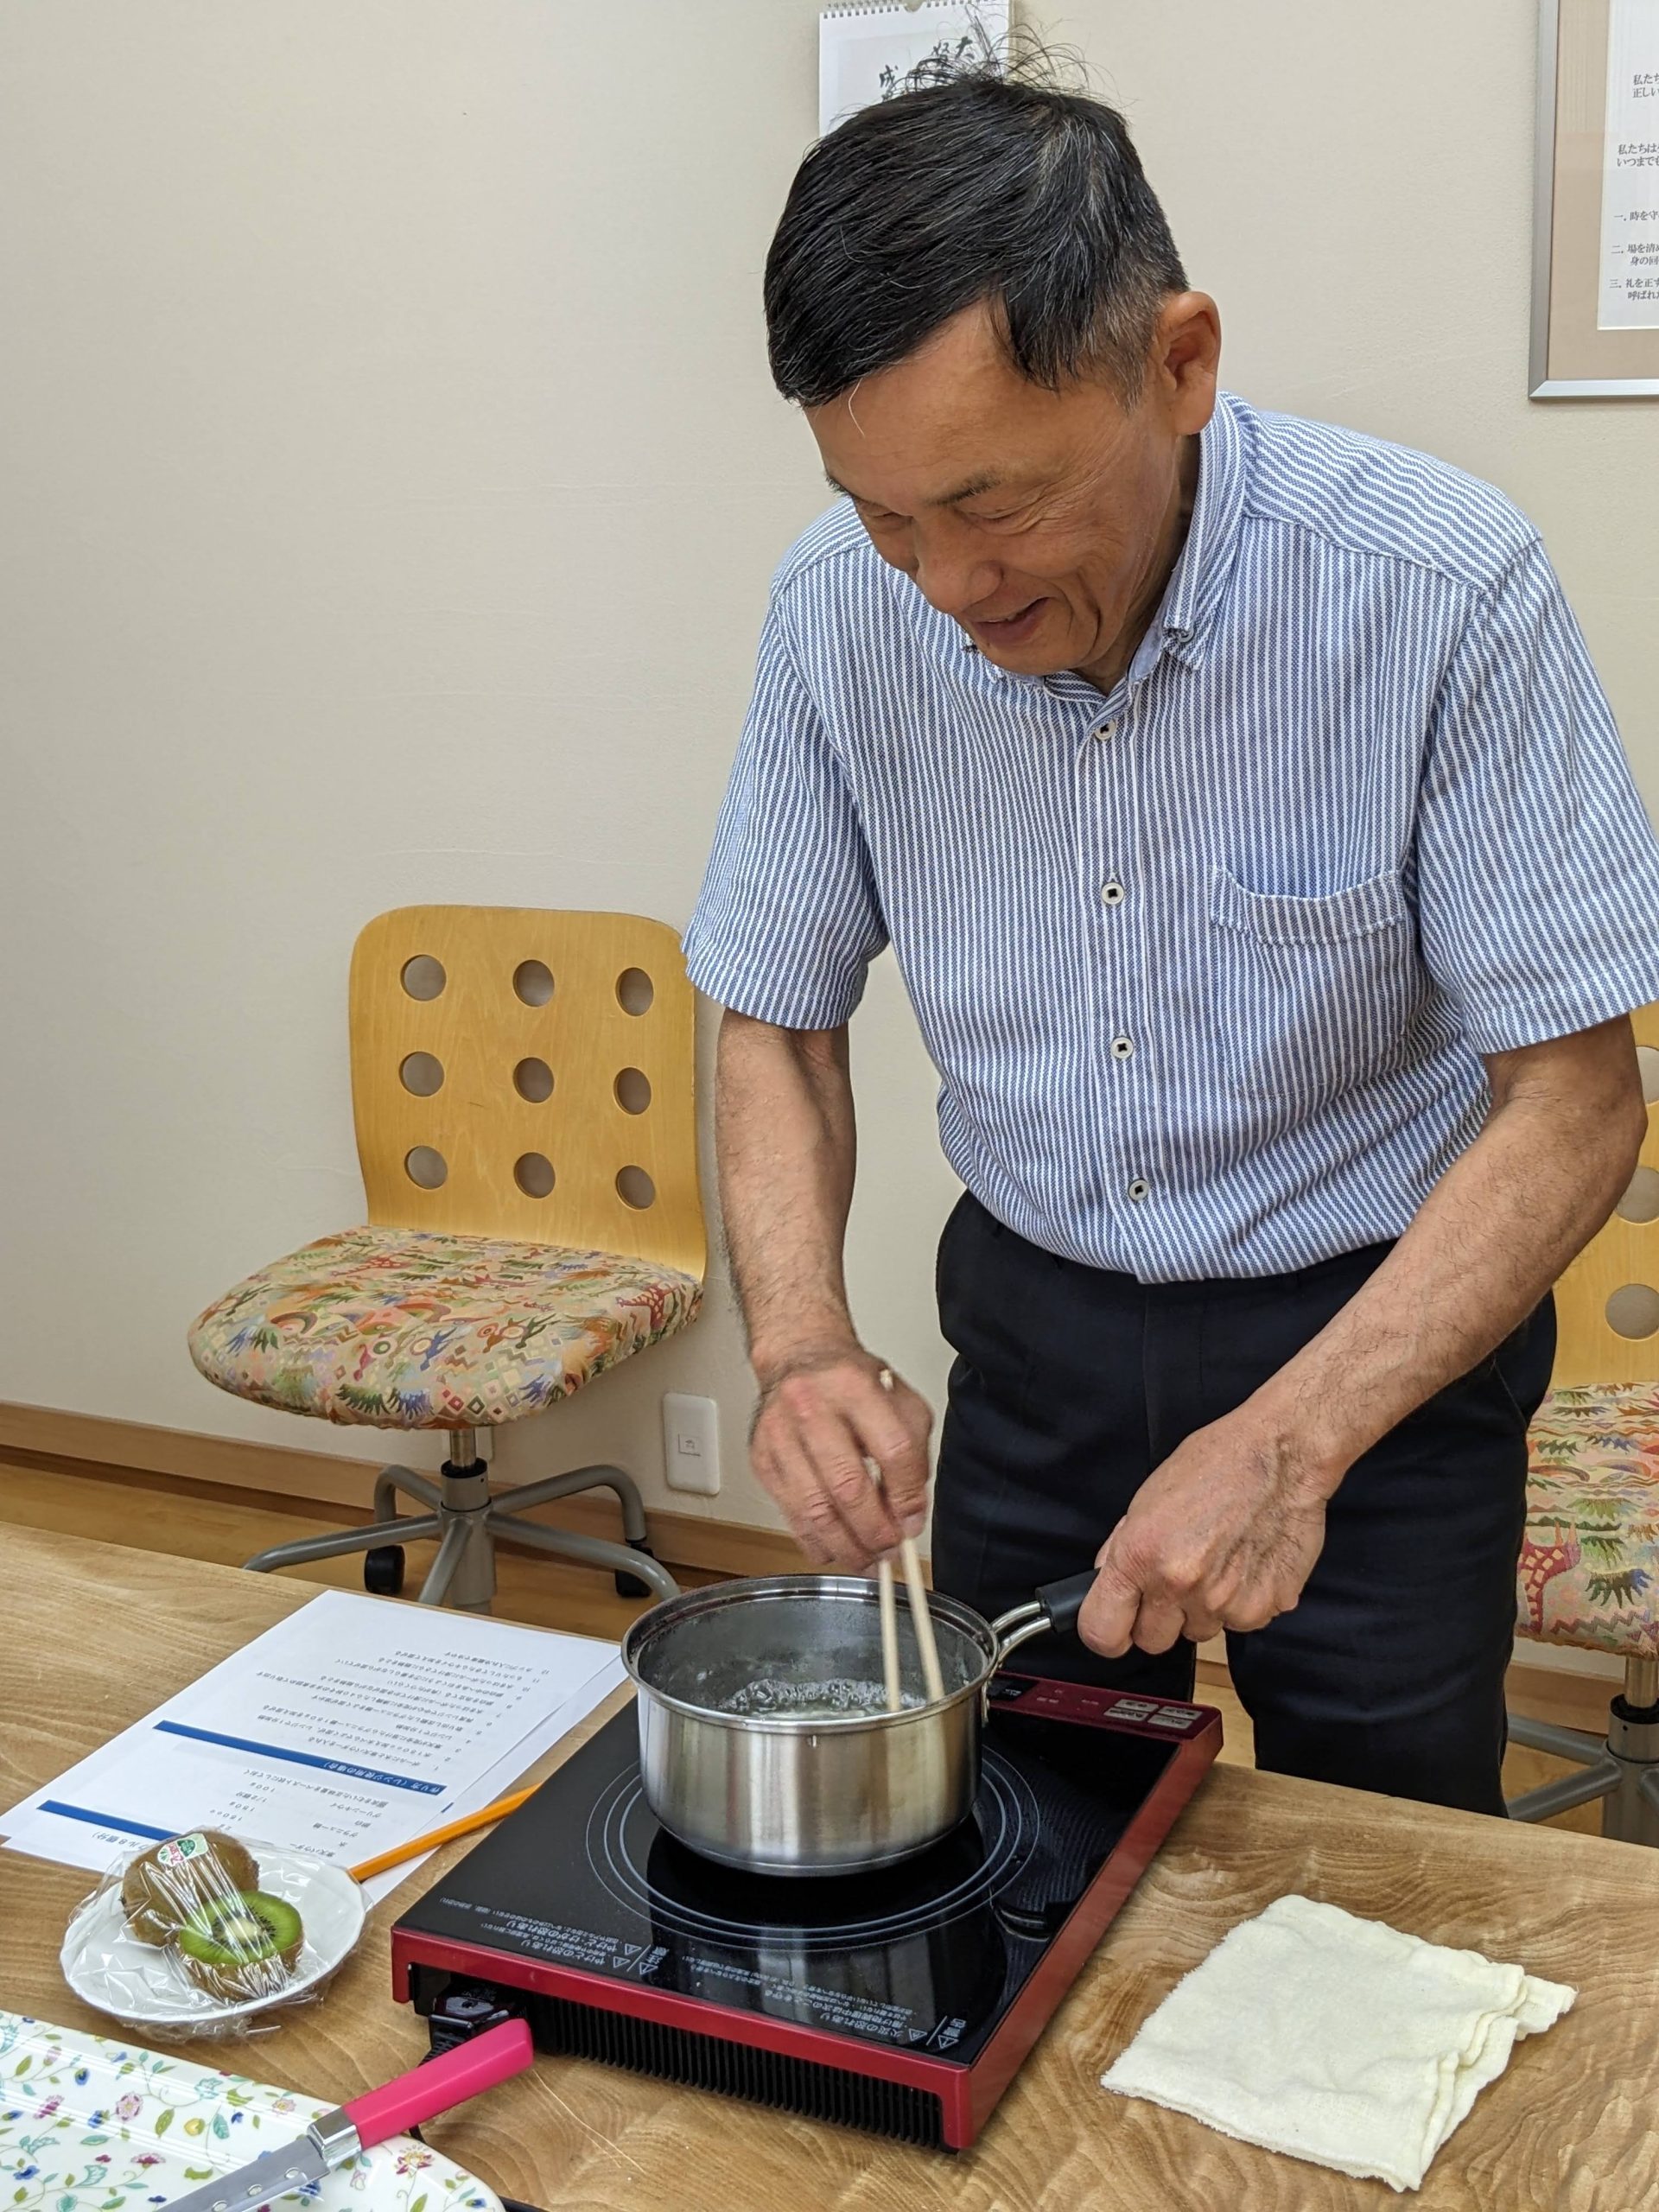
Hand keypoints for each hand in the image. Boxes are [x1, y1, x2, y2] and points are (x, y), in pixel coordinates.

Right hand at [750, 1346, 933, 1570]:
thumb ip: (913, 1453)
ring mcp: (780, 1435)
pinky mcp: (762, 1459)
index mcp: (854, 1386)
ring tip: (867, 1560)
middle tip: (890, 1550)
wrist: (798, 1359)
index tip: (913, 1521)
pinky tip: (835, 1548)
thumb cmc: (849, 1381)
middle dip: (875, 1530)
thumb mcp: (898, 1400)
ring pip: (814, 1509)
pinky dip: (815, 1542)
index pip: (892, 1451)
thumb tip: (910, 1514)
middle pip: (848, 1485)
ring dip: (846, 1546)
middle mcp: (811, 1407)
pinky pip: (790, 1514)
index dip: (907, 1496)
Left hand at [1079, 1412, 1333, 1655]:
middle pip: (1152, 1642)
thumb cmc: (1216, 1465)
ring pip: (1199, 1633)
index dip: (1105, 1634)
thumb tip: (1106, 1583)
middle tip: (1175, 1581)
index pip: (1102, 1632)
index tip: (1114, 1626)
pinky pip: (1240, 1624)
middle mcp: (1180, 1585)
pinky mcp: (1265, 1607)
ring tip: (1218, 1562)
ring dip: (1202, 1610)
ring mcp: (1225, 1601)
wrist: (1281, 1455)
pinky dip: (1241, 1603)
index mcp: (1141, 1555)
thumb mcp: (1148, 1498)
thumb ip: (1123, 1549)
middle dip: (1158, 1618)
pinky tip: (1246, 1564)